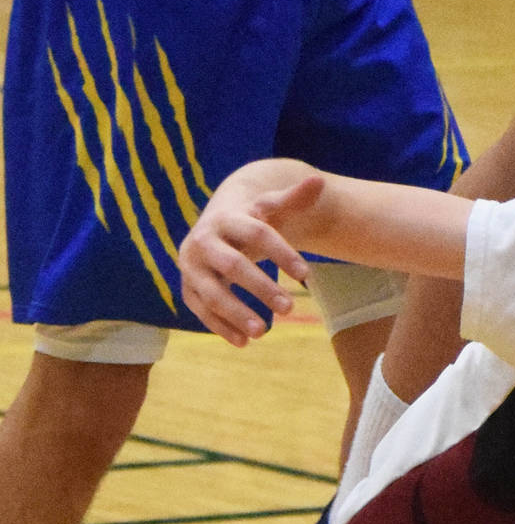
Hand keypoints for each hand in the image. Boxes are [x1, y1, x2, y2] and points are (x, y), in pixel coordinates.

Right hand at [179, 162, 325, 343]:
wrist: (215, 227)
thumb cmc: (250, 219)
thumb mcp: (270, 208)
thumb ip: (293, 198)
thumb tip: (319, 181)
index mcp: (226, 218)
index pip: (257, 234)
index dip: (282, 252)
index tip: (307, 274)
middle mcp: (203, 242)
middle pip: (232, 265)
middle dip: (260, 287)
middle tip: (290, 308)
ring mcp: (191, 267)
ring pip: (211, 293)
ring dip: (236, 314)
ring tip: (264, 332)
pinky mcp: (187, 288)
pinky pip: (201, 311)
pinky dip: (221, 327)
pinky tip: (244, 342)